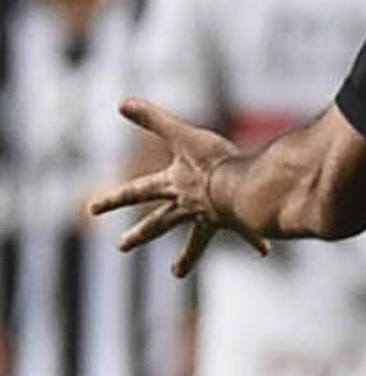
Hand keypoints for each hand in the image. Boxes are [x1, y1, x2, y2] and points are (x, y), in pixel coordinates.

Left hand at [87, 98, 269, 277]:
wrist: (242, 187)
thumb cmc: (213, 161)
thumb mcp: (182, 135)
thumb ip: (154, 119)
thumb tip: (121, 102)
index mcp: (173, 185)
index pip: (136, 191)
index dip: (113, 199)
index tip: (91, 210)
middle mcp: (187, 205)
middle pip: (158, 223)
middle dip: (140, 234)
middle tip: (121, 246)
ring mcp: (210, 217)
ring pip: (194, 240)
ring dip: (186, 257)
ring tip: (176, 273)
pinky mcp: (235, 222)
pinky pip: (244, 234)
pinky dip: (253, 241)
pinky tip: (263, 251)